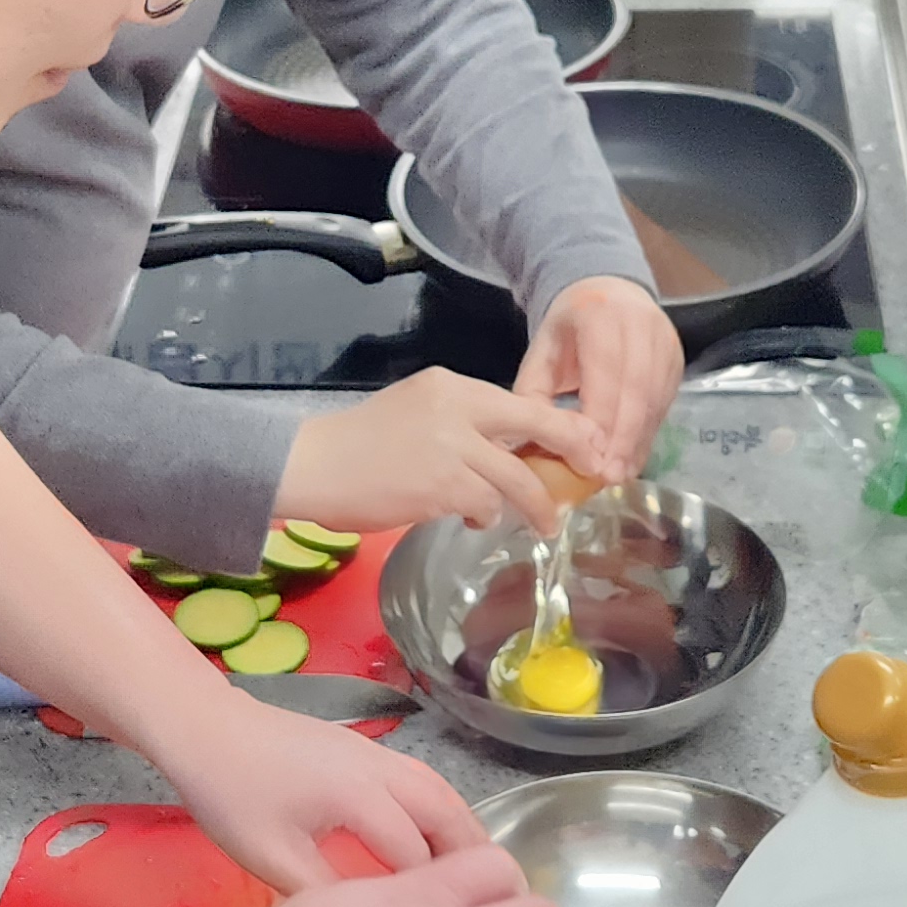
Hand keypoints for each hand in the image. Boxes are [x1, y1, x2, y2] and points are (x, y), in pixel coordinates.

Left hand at [159, 694, 489, 892]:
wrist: (206, 728)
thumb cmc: (231, 795)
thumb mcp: (269, 857)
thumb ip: (323, 894)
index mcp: (359, 797)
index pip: (417, 854)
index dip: (436, 898)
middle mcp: (381, 770)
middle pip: (448, 815)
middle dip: (473, 861)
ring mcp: (377, 754)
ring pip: (441, 793)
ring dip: (464, 833)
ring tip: (477, 879)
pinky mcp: (366, 750)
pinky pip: (423, 782)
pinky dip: (443, 812)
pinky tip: (437, 841)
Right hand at [280, 369, 608, 539]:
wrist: (312, 464)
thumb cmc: (359, 445)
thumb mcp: (416, 411)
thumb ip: (460, 422)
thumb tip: (509, 450)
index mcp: (450, 385)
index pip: (519, 401)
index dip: (559, 424)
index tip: (584, 441)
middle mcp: (455, 406)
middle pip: (535, 423)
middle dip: (573, 448)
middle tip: (594, 471)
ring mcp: (449, 445)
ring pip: (516, 476)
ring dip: (534, 504)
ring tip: (542, 522)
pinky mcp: (440, 484)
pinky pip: (486, 505)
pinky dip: (486, 517)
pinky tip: (470, 520)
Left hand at [515, 277, 684, 488]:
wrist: (608, 292)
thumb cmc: (570, 328)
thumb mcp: (542, 350)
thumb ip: (535, 393)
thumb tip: (539, 442)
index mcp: (600, 314)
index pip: (606, 372)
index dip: (602, 419)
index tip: (590, 459)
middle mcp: (640, 325)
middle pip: (637, 389)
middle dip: (623, 438)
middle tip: (608, 477)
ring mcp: (665, 342)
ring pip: (655, 399)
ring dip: (638, 442)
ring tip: (619, 475)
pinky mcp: (677, 360)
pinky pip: (664, 403)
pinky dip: (647, 434)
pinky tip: (632, 458)